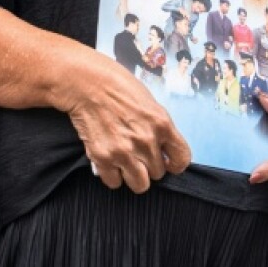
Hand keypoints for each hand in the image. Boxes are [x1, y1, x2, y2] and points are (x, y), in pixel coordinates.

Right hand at [57, 48, 190, 193]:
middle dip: (148, 165)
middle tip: (137, 154)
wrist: (86, 82)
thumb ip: (158, 126)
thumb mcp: (149, 102)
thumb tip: (162, 147)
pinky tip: (108, 160)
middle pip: (158, 173)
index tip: (167, 163)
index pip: (181, 159)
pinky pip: (114, 182)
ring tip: (124, 163)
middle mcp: (146, 141)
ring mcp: (125, 151)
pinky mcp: (103, 157)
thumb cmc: (116, 85)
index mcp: (162, 124)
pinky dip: (111, 175)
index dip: (174, 164)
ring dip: (132, 176)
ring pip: (140, 185)